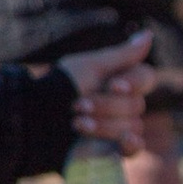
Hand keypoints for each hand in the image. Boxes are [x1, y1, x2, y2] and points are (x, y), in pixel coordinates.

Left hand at [59, 33, 152, 151]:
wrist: (34, 121)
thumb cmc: (59, 89)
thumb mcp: (90, 67)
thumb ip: (122, 55)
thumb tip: (149, 34)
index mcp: (119, 80)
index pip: (145, 78)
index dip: (133, 82)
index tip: (113, 85)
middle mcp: (121, 103)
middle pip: (137, 104)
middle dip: (106, 105)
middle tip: (77, 105)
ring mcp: (117, 127)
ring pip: (132, 126)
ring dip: (103, 124)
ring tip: (76, 123)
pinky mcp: (110, 149)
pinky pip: (134, 148)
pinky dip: (131, 144)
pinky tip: (123, 140)